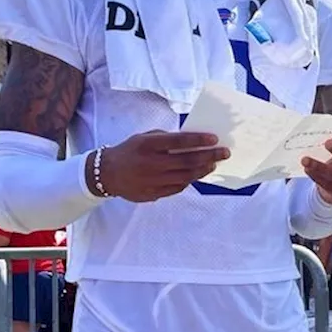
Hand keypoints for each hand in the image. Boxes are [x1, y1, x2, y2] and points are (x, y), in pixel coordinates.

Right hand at [95, 130, 229, 201]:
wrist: (107, 174)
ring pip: (186, 176)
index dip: (199, 140)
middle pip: (187, 161)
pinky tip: (197, 174)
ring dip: (203, 170)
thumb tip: (192, 141)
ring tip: (213, 164)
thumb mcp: (144, 138)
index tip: (215, 139)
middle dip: (210, 156)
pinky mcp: (153, 194)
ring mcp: (153, 181)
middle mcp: (152, 163)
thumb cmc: (130, 151)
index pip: (180, 141)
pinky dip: (189, 180)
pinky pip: (178, 188)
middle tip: (225, 153)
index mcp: (149, 145)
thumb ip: (166, 138)